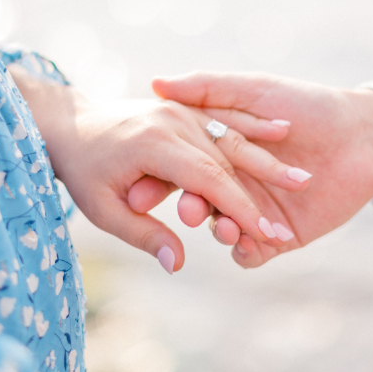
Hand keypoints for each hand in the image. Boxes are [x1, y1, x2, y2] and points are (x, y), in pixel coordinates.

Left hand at [9, 65, 310, 272]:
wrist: (68, 121)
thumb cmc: (82, 171)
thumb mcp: (102, 210)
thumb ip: (143, 235)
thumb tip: (177, 265)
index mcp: (155, 144)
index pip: (210, 181)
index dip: (241, 209)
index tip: (269, 236)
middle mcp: (174, 121)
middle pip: (229, 161)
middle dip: (262, 195)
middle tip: (290, 227)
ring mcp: (182, 109)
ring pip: (233, 138)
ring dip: (268, 161)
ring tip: (304, 181)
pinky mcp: (186, 106)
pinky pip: (226, 117)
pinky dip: (254, 127)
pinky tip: (284, 133)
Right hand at [151, 72, 372, 266]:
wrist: (362, 133)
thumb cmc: (307, 105)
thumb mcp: (253, 90)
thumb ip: (206, 89)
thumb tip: (155, 83)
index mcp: (219, 152)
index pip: (181, 169)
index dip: (162, 178)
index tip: (142, 186)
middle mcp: (233, 183)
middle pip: (199, 201)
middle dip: (191, 207)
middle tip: (187, 211)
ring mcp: (255, 210)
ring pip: (224, 228)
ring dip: (221, 229)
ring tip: (226, 227)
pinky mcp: (279, 235)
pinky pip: (253, 252)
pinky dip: (246, 251)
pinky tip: (247, 244)